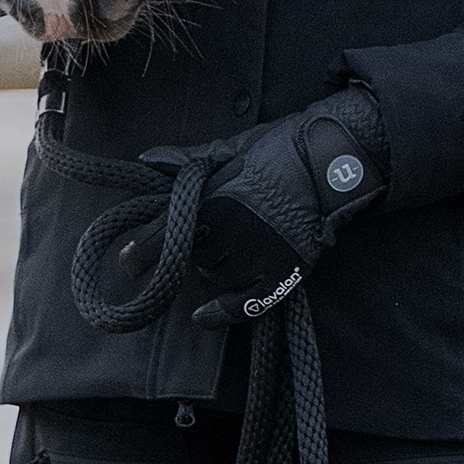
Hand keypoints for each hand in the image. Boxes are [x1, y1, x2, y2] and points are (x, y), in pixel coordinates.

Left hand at [135, 85, 390, 326]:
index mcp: (218, 195)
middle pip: (191, 256)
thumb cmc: (281, 148)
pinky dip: (223, 313)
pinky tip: (203, 316)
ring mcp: (262, 253)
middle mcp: (236, 228)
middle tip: (184, 248)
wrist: (335, 159)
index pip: (169, 231)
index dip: (144, 250)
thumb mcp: (231, 147)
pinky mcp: (287, 270)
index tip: (127, 261)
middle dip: (184, 252)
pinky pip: (248, 304)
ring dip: (209, 269)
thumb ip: (188, 160)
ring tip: (219, 253)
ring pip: (216, 276)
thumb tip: (147, 159)